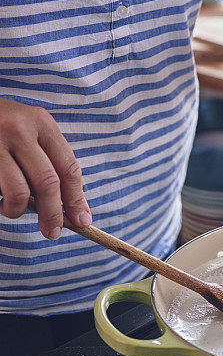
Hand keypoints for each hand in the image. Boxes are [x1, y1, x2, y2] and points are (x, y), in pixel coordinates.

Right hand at [0, 98, 90, 239]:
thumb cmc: (2, 127)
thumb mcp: (29, 130)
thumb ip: (47, 160)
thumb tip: (70, 206)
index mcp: (41, 123)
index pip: (68, 168)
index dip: (77, 199)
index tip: (82, 221)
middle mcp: (20, 130)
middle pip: (48, 183)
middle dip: (53, 214)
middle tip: (53, 232)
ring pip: (19, 193)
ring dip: (17, 210)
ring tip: (9, 208)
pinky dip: (0, 203)